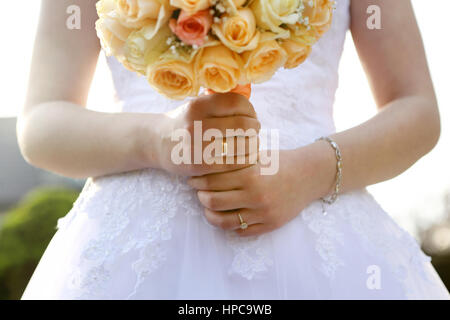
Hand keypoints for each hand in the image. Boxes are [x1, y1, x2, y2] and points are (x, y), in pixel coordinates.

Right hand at [153, 93, 260, 175]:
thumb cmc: (186, 122)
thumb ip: (220, 102)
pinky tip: (246, 158)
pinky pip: (234, 163)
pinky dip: (246, 160)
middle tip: (256, 131)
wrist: (157, 143)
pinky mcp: (199, 166)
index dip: (251, 110)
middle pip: (242, 126)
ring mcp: (197, 146)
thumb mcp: (197, 105)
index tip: (253, 116)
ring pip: (241, 146)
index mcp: (198, 105)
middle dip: (255, 129)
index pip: (236, 103)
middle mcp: (196, 124)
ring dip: (253, 146)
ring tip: (253, 144)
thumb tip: (251, 101)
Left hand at [187, 144, 335, 236]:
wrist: (309, 175)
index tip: (192, 177)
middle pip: (213, 201)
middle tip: (198, 190)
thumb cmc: (280, 161)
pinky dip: (228, 224)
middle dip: (200, 195)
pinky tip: (225, 215)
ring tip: (208, 205)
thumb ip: (233, 158)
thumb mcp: (257, 154)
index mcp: (251, 175)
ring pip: (223, 221)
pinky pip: (240, 231)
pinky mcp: (270, 225)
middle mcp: (256, 196)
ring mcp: (263, 214)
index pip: (212, 181)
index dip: (197, 179)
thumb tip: (203, 159)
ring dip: (210, 213)